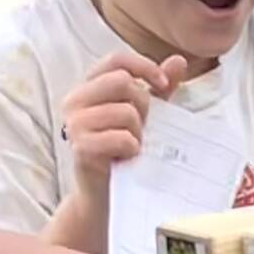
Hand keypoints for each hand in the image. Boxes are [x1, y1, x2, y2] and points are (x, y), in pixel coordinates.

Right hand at [60, 51, 186, 188]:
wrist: (107, 193)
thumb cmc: (125, 149)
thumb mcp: (146, 113)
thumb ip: (159, 87)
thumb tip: (179, 61)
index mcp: (89, 86)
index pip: (117, 60)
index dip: (144, 66)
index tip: (164, 84)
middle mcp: (75, 100)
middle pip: (123, 82)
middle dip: (143, 105)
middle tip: (142, 127)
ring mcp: (74, 123)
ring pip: (125, 111)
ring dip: (138, 132)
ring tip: (131, 146)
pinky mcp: (81, 147)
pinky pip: (121, 138)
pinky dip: (132, 148)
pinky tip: (127, 157)